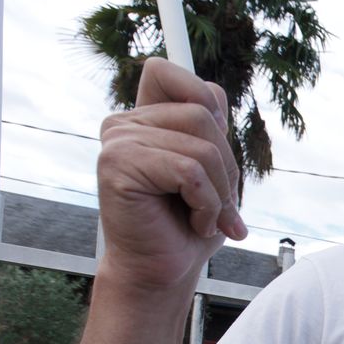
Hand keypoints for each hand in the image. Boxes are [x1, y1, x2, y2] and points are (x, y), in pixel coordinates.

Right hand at [96, 57, 244, 298]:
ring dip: (219, 192)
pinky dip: (207, 204)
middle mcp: (123, 124)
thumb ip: (210, 127)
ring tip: (206, 219)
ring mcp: (117, 142)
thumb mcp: (212, 170)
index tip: (214, 145)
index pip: (167, 71)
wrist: (164, 272)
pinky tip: (195, 224)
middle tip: (219, 206)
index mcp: (143, 119)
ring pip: (202, 145)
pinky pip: (188, 170)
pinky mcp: (118, 166)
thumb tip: (214, 91)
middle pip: (203, 114)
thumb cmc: (188, 226)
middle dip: (227, 166)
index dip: (202, 98)